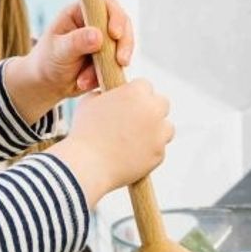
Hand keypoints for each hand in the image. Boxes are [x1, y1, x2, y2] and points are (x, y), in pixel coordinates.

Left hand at [4, 0, 133, 123]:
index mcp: (80, 12)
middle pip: (122, 25)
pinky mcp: (109, 58)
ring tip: (85, 80)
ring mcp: (104, 42)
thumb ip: (76, 42)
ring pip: (123, 47)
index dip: (115, 17)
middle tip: (121, 61)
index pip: (106, 5)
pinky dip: (106, 76)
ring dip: (111, 65)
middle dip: (123, 44)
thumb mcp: (58, 51)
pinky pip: (117, 65)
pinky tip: (85, 83)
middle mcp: (96, 24)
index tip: (114, 34)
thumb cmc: (47, 61)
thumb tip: (98, 36)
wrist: (47, 84)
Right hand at [47, 79, 171, 205]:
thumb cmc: (84, 133)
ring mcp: (158, 133)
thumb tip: (110, 96)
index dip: (135, 94)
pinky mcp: (159, 154)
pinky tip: (132, 154)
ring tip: (137, 138)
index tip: (128, 103)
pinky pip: (159, 149)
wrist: (87, 166)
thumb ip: (104, 94)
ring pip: (166, 127)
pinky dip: (149, 152)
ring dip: (155, 130)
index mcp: (136, 92)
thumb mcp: (89, 103)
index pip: (145, 86)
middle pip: (162, 103)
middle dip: (151, 109)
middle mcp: (152, 109)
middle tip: (136, 119)